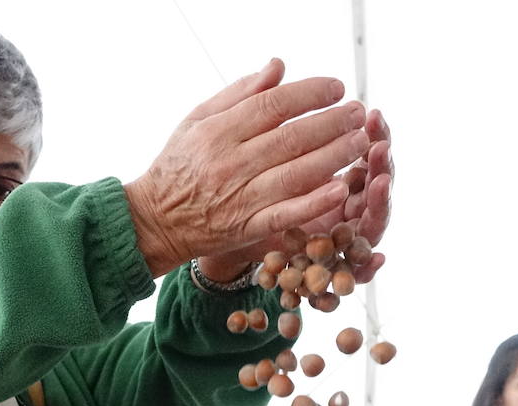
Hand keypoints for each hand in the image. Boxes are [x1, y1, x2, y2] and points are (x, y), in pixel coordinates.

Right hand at [124, 59, 370, 277]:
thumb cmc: (179, 165)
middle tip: (359, 113)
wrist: (155, 220)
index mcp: (218, 131)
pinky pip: (286, 214)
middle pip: (291, 138)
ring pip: (295, 174)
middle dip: (331, 123)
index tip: (337, 87)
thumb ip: (240, 93)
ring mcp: (240, 197)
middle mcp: (230, 163)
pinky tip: (341, 189)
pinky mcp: (247, 227)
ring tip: (361, 143)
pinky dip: (314, 202)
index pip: (273, 106)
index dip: (310, 94)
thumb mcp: (197, 119)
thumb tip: (278, 66)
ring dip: (333, 157)